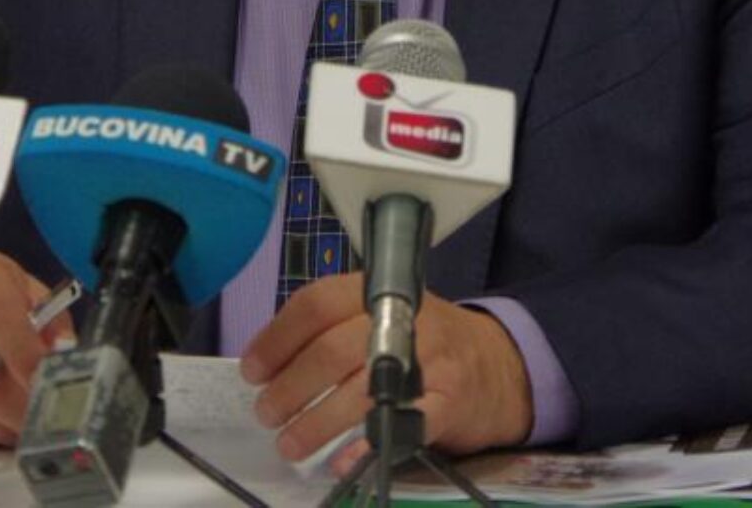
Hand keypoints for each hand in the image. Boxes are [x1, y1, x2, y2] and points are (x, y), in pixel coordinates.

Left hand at [240, 274, 532, 467]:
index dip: (277, 338)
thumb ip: (333, 328)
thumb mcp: (382, 314)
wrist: (498, 366)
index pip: (316, 304)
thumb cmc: (425, 341)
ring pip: (360, 391)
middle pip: (332, 350)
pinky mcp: (450, 402)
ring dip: (316, 422)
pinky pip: (401, 425)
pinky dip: (365, 445)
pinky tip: (340, 460)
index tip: (252, 371)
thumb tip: (269, 364)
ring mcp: (430, 359)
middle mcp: (403, 318)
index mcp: (377, 290)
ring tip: (290, 443)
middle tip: (266, 412)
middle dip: (291, 386)